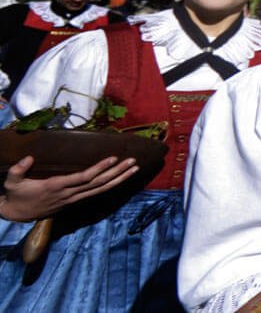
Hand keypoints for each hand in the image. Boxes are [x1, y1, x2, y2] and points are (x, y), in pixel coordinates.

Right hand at [0, 154, 141, 221]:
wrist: (18, 215)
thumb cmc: (16, 194)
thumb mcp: (12, 182)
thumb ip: (18, 170)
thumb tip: (28, 158)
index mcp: (56, 186)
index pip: (83, 177)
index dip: (99, 168)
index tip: (113, 158)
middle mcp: (69, 193)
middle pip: (98, 183)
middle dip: (117, 172)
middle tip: (133, 161)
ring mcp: (73, 199)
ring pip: (101, 189)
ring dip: (119, 179)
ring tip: (135, 168)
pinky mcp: (75, 201)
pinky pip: (97, 193)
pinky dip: (111, 185)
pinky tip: (122, 178)